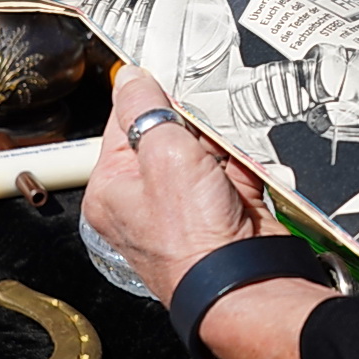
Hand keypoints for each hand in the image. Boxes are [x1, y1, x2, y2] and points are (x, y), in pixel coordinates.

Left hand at [84, 66, 287, 301]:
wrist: (244, 280)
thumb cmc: (193, 239)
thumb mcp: (163, 154)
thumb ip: (147, 109)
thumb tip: (131, 78)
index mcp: (113, 188)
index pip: (124, 123)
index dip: (150, 100)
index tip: (169, 85)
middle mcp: (145, 199)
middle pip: (169, 134)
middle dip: (195, 127)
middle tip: (203, 133)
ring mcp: (186, 206)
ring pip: (206, 149)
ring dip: (223, 146)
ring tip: (226, 158)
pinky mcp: (222, 210)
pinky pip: (233, 169)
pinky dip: (244, 164)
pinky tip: (245, 172)